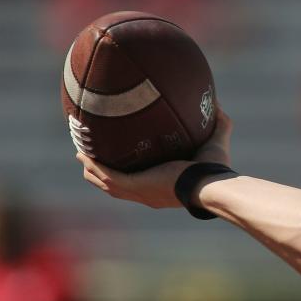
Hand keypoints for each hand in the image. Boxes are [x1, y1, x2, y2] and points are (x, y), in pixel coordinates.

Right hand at [77, 110, 233, 208]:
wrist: (210, 183)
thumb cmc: (216, 169)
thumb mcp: (215, 143)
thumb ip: (219, 125)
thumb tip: (219, 106)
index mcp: (163, 187)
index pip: (141, 182)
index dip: (129, 173)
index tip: (121, 160)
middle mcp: (148, 194)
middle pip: (117, 186)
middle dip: (102, 173)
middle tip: (90, 158)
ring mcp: (139, 191)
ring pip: (107, 183)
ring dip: (93, 170)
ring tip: (82, 155)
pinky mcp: (135, 185)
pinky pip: (108, 175)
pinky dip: (95, 166)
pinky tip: (85, 154)